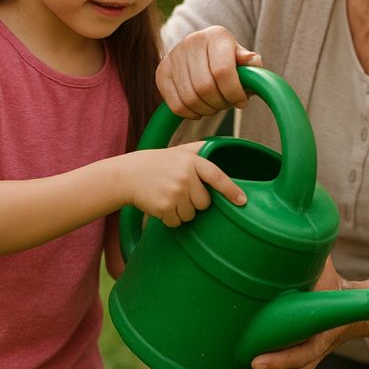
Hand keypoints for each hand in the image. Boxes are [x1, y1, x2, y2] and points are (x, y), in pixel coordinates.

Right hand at [117, 141, 246, 226]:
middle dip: (195, 201)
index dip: (231, 190)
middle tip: (179, 191)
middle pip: (205, 202)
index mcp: (191, 160)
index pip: (217, 176)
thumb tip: (221, 147)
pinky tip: (160, 205)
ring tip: (168, 196)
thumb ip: (199, 149)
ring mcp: (174, 192)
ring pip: (191, 214)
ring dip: (182, 211)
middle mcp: (185, 176)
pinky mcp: (164, 206)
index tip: (242, 201)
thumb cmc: (155, 163)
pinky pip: (177, 221)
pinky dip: (170, 218)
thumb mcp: (178, 151)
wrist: (126, 175)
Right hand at [157, 26, 262, 119]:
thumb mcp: (243, 59)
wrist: (204, 54)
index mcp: (216, 35)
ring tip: (215, 105)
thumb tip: (253, 61)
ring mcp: (173, 56)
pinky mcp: (161, 72)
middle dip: (220, 103)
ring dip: (206, 110)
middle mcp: (192, 41)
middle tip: (227, 104)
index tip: (242, 101)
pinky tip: (200, 109)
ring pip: (190, 99)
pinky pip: (176, 105)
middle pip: (205, 88)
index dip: (234, 93)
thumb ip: (251, 63)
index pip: (223, 72)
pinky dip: (191, 113)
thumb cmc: (229, 60)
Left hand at [235, 258, 355, 368]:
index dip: (283, 356)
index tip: (257, 359)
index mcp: (321, 324)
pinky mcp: (299, 361)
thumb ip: (303, 252)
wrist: (348, 303)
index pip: (304, 346)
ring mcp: (308, 356)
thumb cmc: (328, 281)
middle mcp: (315, 345)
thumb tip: (289, 218)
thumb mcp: (319, 265)